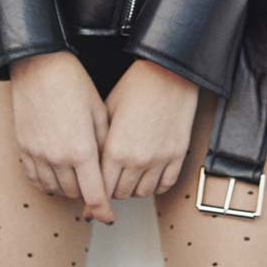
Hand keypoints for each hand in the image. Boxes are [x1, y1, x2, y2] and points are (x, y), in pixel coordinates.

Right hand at [9, 50, 116, 223]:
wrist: (39, 65)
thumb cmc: (73, 82)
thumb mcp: (99, 110)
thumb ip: (104, 144)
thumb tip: (108, 167)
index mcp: (81, 150)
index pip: (94, 195)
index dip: (103, 210)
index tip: (108, 216)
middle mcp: (57, 157)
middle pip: (75, 194)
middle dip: (87, 192)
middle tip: (94, 183)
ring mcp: (37, 154)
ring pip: (55, 189)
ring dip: (68, 188)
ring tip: (76, 176)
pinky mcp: (23, 148)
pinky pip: (35, 179)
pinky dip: (47, 182)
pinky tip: (56, 173)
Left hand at [100, 59, 199, 199]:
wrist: (168, 73)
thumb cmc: (137, 86)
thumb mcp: (107, 110)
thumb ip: (99, 141)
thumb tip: (89, 162)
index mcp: (116, 149)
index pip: (101, 187)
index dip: (95, 191)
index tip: (93, 192)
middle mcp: (138, 160)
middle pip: (121, 193)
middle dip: (113, 189)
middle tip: (110, 181)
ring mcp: (160, 160)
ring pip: (143, 193)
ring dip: (133, 189)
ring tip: (128, 177)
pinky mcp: (177, 156)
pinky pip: (165, 185)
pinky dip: (155, 185)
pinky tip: (148, 175)